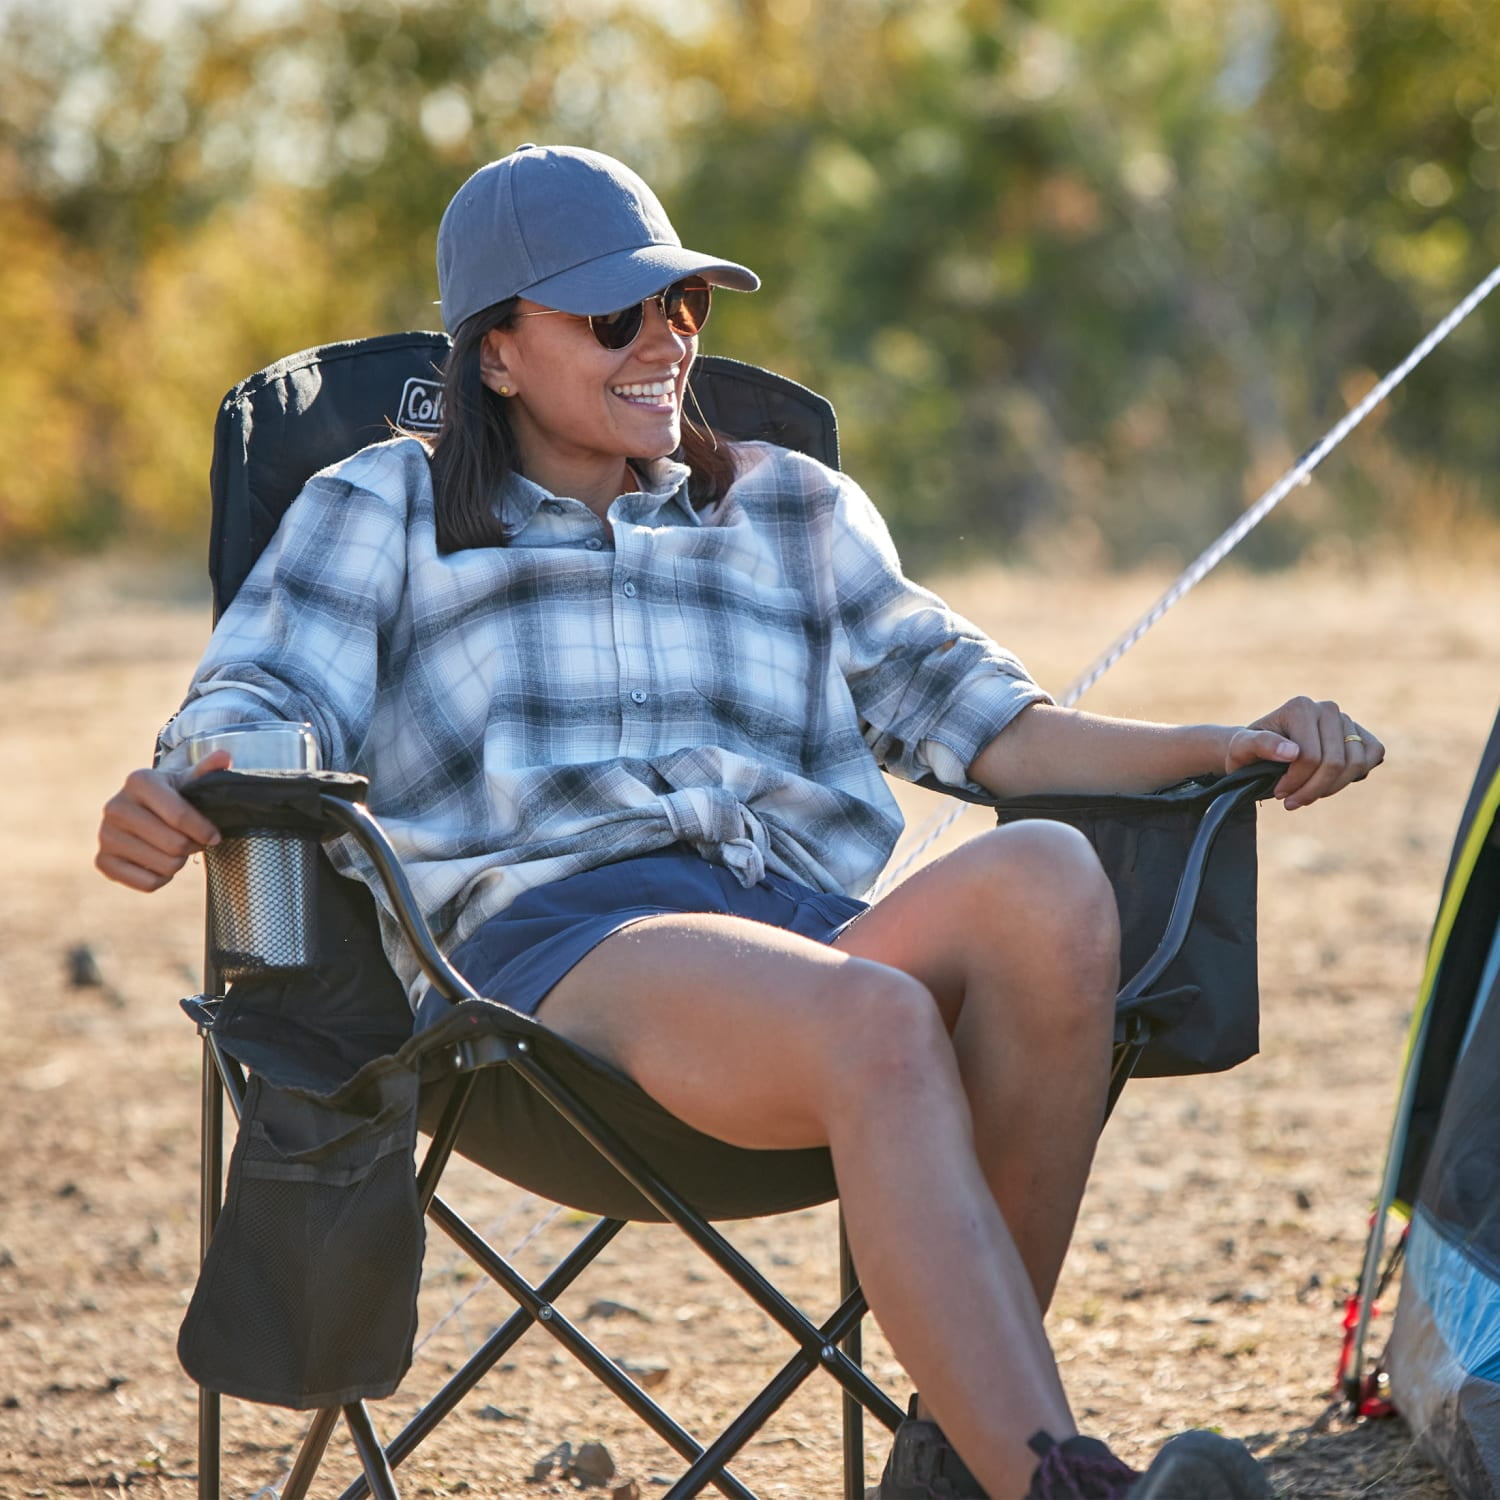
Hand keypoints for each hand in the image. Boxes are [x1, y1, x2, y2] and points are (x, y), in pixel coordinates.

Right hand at [95, 750, 231, 891]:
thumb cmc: (172, 796)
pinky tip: (159, 861)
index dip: (205, 830)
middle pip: (175, 845)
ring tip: (175, 848)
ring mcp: (105, 835)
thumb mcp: (188, 780)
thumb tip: (225, 756)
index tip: (214, 835)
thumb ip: (207, 770)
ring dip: (179, 863)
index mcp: (139, 781)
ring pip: (165, 866)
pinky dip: (162, 878)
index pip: (181, 816)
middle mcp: (115, 806)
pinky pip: (148, 884)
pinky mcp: (102, 861)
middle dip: (193, 846)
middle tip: (194, 841)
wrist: (141, 812)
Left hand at [1225, 697, 1383, 809]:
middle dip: (1313, 790)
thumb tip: (1292, 752)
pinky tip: (1330, 782)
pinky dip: (1356, 774)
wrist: (1258, 749)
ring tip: (1307, 795)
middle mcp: (1327, 708)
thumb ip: (1261, 745)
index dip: (1296, 782)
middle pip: (1334, 763)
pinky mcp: (1361, 731)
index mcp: (1300, 707)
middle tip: (1291, 802)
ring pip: (1355, 764)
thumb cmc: (1249, 750)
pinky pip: (1374, 754)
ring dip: (1332, 788)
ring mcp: (1346, 719)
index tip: (1278, 794)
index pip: (1310, 756)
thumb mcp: (1242, 749)